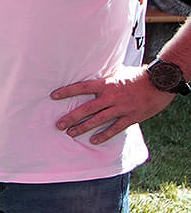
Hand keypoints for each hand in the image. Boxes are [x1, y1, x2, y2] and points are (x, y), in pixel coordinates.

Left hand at [51, 67, 173, 143]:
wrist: (160, 83)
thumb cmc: (138, 76)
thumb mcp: (119, 72)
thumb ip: (104, 78)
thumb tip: (91, 73)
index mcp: (107, 84)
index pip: (82, 87)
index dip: (67, 91)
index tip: (53, 96)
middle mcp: (112, 97)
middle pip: (87, 109)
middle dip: (71, 117)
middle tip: (58, 124)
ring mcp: (121, 108)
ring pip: (98, 120)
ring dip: (83, 127)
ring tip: (70, 133)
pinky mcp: (131, 117)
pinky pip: (115, 128)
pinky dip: (104, 135)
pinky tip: (94, 140)